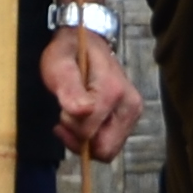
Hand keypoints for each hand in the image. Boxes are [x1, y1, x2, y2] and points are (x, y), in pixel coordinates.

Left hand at [41, 27, 140, 161]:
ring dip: (84, 140)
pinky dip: (92, 139)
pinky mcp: (130, 119)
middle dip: (79, 139)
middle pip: (104, 148)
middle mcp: (130, 104)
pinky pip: (110, 145)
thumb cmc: (69, 52)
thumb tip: (82, 111)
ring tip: (72, 116)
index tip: (61, 109)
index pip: (89, 132)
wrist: (85, 42)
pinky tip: (81, 121)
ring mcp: (133, 113)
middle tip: (65, 116)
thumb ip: (69, 86)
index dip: (69, 126)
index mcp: (113, 90)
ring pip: (108, 150)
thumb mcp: (59, 63)